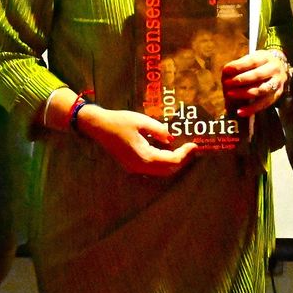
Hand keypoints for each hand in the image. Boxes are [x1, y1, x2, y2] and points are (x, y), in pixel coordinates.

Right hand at [76, 105, 195, 177]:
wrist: (98, 126)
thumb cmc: (119, 121)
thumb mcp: (142, 121)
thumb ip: (159, 130)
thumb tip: (171, 138)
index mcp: (144, 157)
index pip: (171, 160)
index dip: (184, 154)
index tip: (194, 145)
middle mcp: (140, 167)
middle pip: (167, 170)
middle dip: (181, 160)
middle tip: (191, 149)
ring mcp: (134, 168)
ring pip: (160, 171)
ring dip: (172, 162)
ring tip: (183, 150)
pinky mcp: (131, 165)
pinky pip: (152, 168)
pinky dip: (163, 162)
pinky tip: (168, 151)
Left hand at [221, 49, 289, 116]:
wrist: (279, 69)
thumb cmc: (260, 64)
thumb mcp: (252, 58)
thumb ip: (240, 65)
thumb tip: (226, 72)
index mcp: (267, 58)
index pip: (252, 61)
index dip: (239, 66)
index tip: (226, 70)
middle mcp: (274, 69)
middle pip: (258, 75)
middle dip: (241, 80)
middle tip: (226, 83)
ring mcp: (277, 83)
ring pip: (262, 90)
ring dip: (245, 93)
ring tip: (230, 94)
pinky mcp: (277, 95)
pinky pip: (264, 104)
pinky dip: (252, 109)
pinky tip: (240, 111)